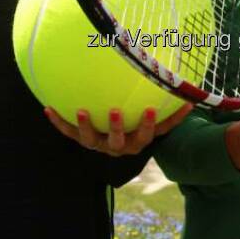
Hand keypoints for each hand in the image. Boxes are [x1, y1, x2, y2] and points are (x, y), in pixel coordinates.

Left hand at [45, 103, 193, 156]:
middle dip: (117, 127)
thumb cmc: (143, 123)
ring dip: (85, 126)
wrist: (120, 141)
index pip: (149, 135)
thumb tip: (192, 91)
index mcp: (139, 141)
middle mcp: (119, 147)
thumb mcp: (158, 119)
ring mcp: (99, 144)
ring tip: (81, 110)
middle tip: (115, 111)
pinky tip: (47, 107)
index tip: (152, 110)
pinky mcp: (83, 139)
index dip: (151, 125)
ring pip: (91, 140)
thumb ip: (171, 109)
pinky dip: (58, 122)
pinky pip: (69, 133)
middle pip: (119, 142)